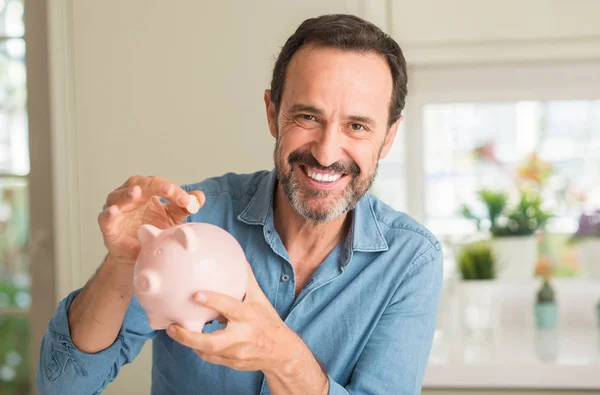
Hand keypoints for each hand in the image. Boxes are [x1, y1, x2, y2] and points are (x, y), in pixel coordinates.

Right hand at [97, 176, 204, 265]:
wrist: (140, 256)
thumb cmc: (154, 231)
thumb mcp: (174, 219)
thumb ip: (185, 207)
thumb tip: (200, 197)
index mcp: (147, 191)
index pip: (159, 184)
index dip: (173, 190)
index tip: (187, 201)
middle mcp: (129, 196)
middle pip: (139, 184)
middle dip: (154, 186)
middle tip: (167, 190)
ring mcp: (117, 210)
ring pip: (118, 196)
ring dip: (127, 194)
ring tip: (136, 193)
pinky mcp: (108, 227)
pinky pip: (106, 218)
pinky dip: (109, 214)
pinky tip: (114, 211)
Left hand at [166, 263, 302, 373]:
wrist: (282, 352)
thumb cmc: (268, 320)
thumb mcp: (260, 299)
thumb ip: (246, 280)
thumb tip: (238, 258)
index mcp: (249, 315)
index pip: (229, 307)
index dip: (212, 301)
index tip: (195, 294)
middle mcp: (242, 335)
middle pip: (212, 341)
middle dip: (189, 337)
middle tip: (172, 327)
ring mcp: (237, 352)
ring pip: (208, 352)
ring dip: (190, 343)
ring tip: (175, 332)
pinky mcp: (233, 363)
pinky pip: (211, 358)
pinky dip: (200, 350)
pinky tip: (191, 341)